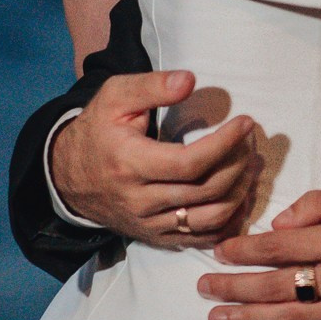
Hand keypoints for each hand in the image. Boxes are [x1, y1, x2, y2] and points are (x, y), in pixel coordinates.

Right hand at [50, 70, 261, 246]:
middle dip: (239, 163)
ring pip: (210, 218)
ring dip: (241, 193)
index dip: (225, 144)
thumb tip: (189, 80)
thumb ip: (152, 86)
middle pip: (206, 190)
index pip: (190, 163)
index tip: (246, 123)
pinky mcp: (157, 237)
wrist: (68, 178)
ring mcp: (150, 223)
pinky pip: (202, 239)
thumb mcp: (114, 96)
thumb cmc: (98, 130)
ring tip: (252, 166)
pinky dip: (230, 221)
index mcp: (130, 163)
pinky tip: (241, 197)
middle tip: (252, 140)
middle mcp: (140, 200)